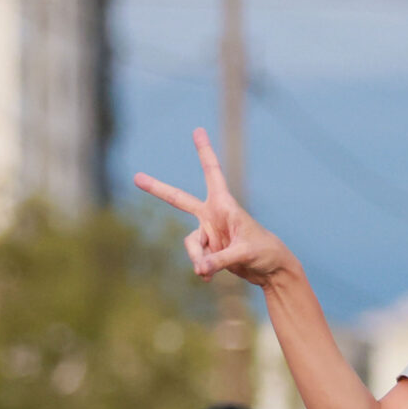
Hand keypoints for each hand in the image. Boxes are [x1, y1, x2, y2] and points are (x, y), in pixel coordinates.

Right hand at [134, 128, 293, 286]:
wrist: (271, 270)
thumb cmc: (265, 252)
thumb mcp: (244, 253)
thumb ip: (219, 260)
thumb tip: (198, 269)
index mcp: (224, 205)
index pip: (212, 173)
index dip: (204, 152)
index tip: (198, 131)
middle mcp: (213, 215)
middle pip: (179, 199)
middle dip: (157, 189)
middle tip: (136, 178)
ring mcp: (209, 233)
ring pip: (190, 243)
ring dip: (198, 257)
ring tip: (207, 271)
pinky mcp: (209, 250)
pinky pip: (197, 259)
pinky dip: (202, 268)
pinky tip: (208, 277)